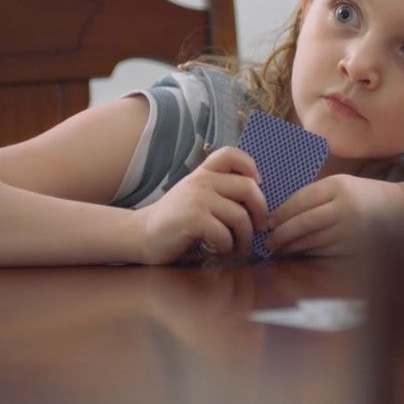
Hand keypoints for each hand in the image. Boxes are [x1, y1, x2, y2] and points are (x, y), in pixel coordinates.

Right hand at [131, 147, 267, 264]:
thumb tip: (256, 198)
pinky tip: (219, 250)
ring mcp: (197, 199)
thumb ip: (218, 190)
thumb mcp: (196, 195)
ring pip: (240, 216)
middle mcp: (202, 181)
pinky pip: (224, 234)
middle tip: (259, 227)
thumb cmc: (175, 218)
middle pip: (248, 188)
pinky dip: (227, 247)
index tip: (257, 185)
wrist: (142, 234)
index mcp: (204, 173)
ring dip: (245, 237)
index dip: (250, 166)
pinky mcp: (193, 219)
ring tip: (240, 247)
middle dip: (261, 211)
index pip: (230, 154)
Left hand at [266, 174, 403, 256]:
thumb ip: (314, 196)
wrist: (400, 212)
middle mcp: (344, 208)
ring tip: (278, 248)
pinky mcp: (354, 247)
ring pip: (312, 240)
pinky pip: (324, 251)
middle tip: (268, 240)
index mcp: (338, 187)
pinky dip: (308, 253)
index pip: (301, 200)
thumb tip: (281, 214)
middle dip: (282, 233)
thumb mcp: (340, 185)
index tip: (268, 221)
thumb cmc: (363, 196)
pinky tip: (298, 253)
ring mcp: (350, 229)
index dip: (282, 213)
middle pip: (304, 222)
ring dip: (292, 246)